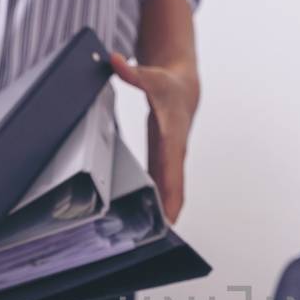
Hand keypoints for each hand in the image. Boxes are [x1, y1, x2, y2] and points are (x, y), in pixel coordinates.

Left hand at [111, 52, 198, 222]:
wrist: (184, 86)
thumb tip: (115, 61)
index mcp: (173, 138)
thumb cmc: (171, 85)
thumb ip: (132, 73)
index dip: (172, 196)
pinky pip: (162, 184)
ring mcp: (169, 158)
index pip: (173, 172)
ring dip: (164, 211)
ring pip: (169, 190)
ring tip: (155, 235)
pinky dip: (158, 200)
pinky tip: (150, 215)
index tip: (170, 217)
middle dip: (169, 213)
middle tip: (161, 237)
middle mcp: (174, 153)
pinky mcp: (162, 159)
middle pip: (174, 189)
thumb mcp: (151, 78)